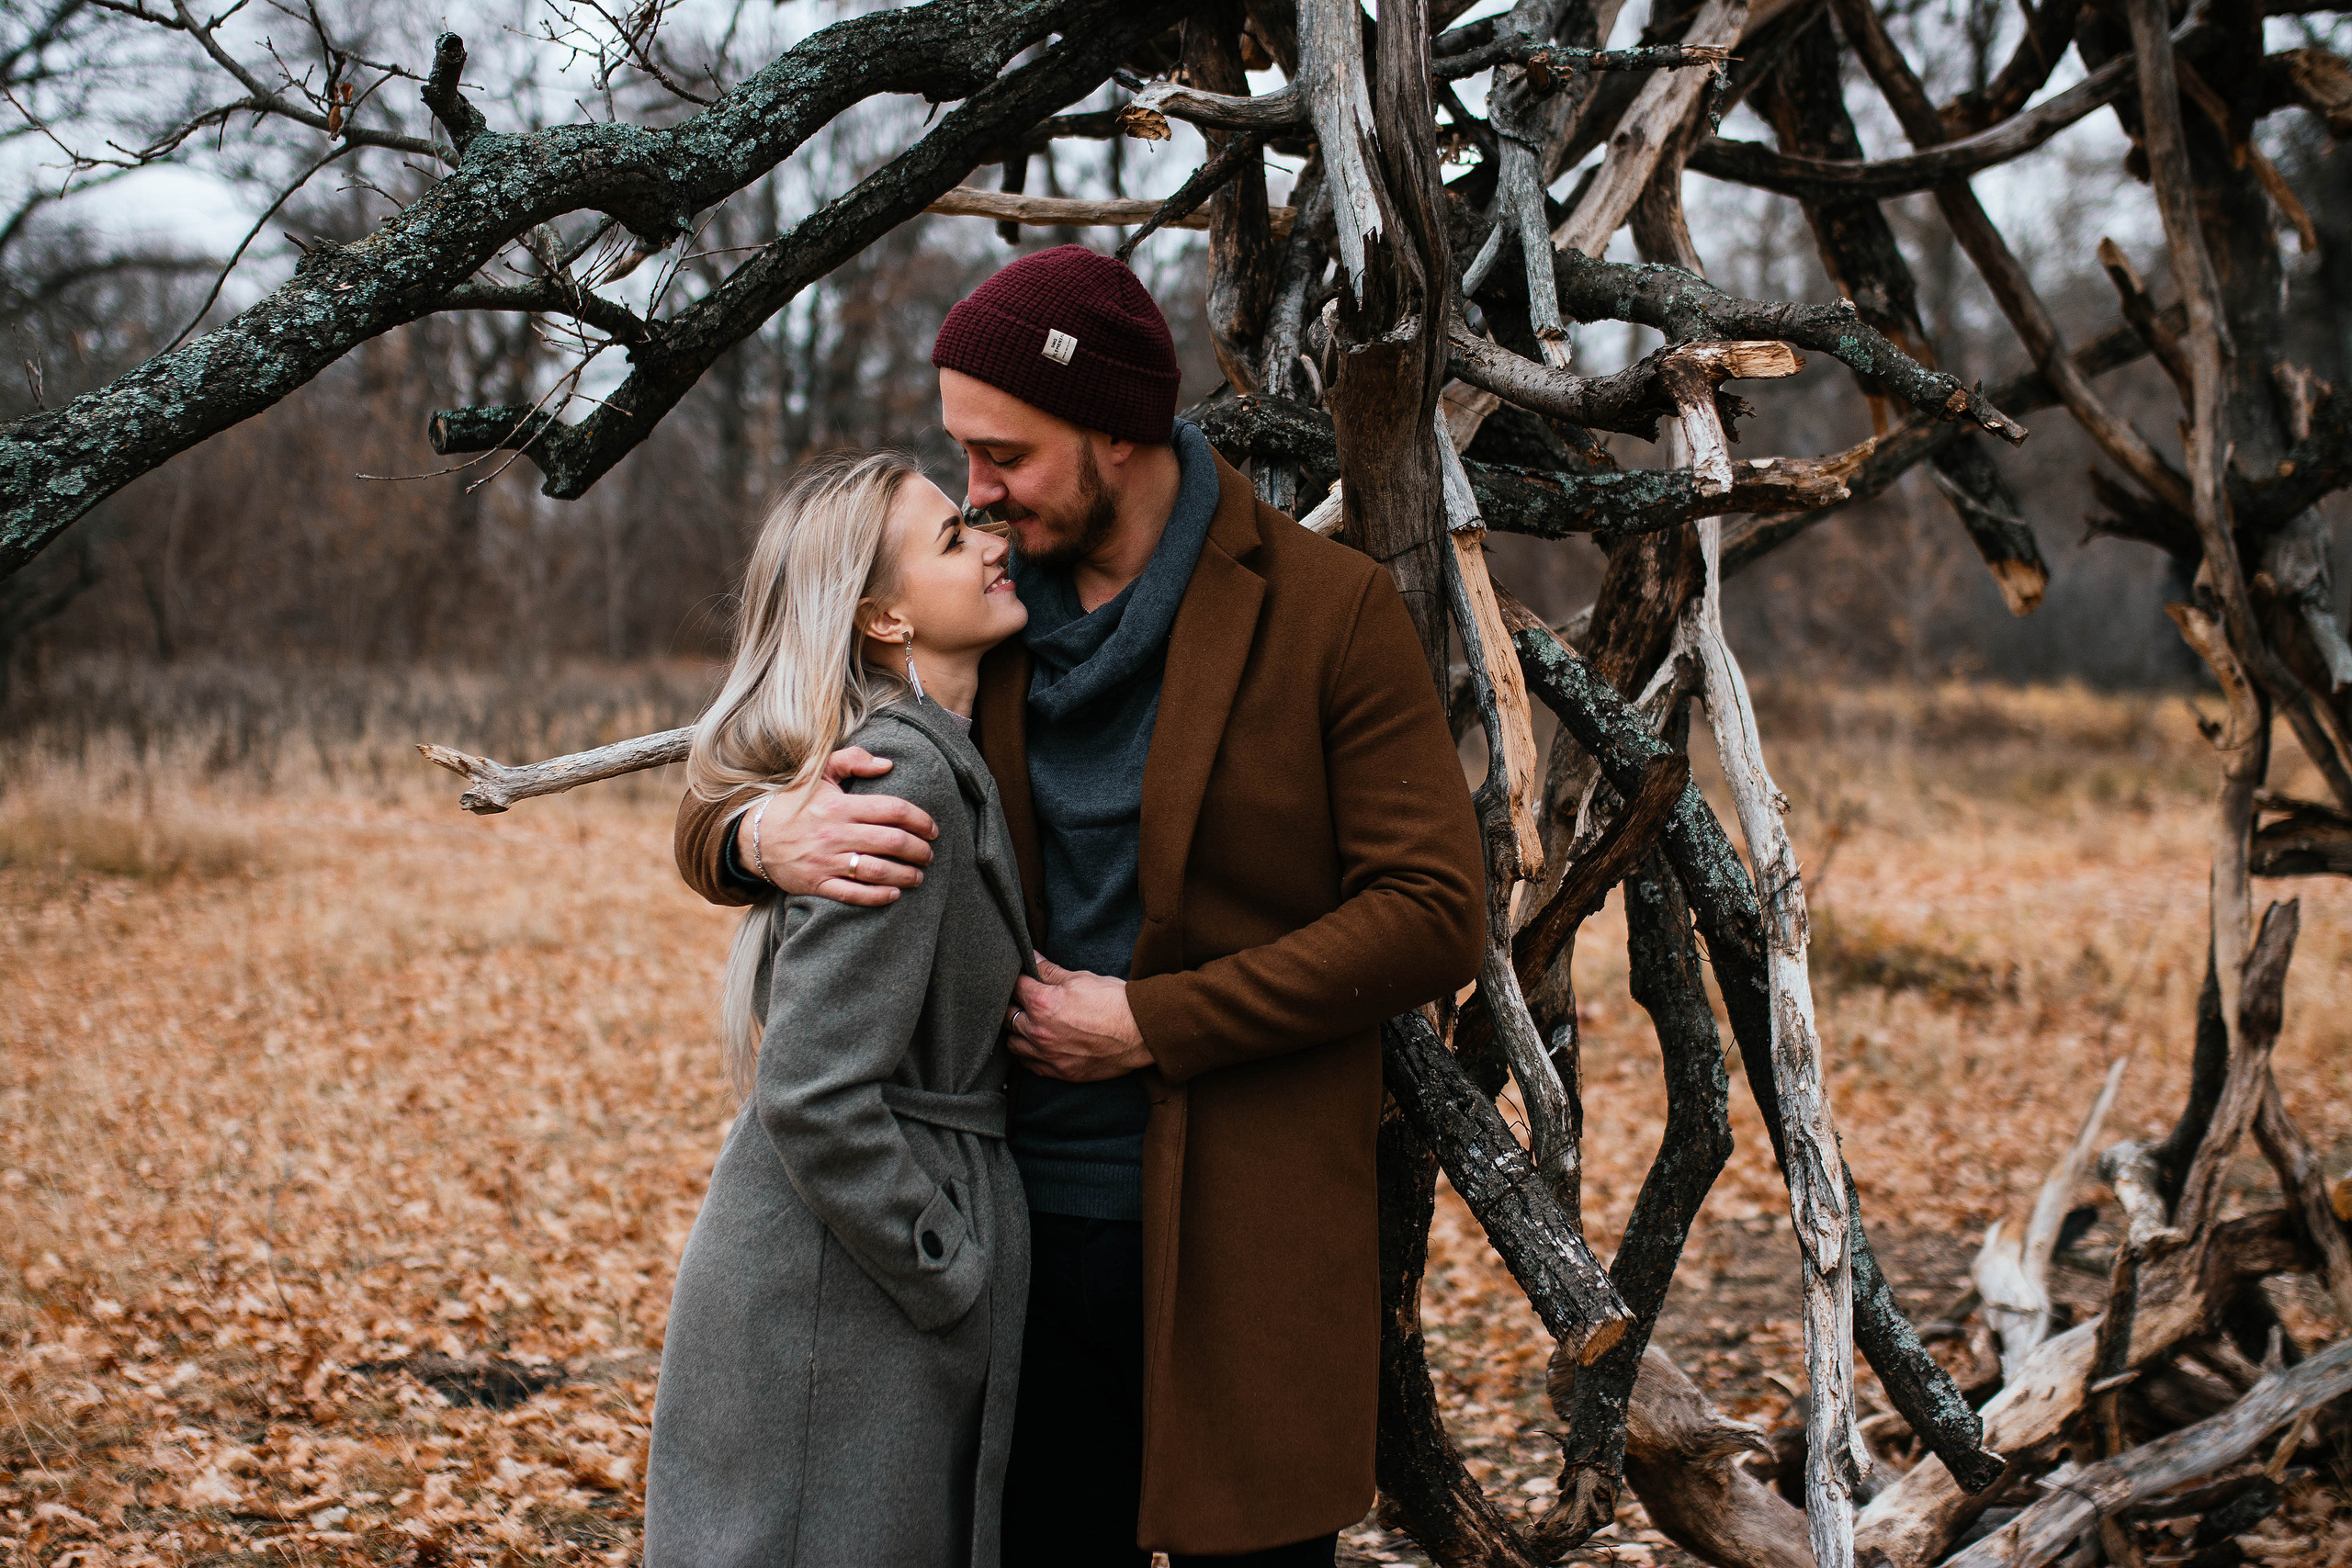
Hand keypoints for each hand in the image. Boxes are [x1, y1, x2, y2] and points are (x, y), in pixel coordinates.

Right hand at [736, 747, 937, 906]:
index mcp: (839, 805)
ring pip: (876, 870)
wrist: (753, 835)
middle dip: (919, 850)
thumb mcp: (818, 773)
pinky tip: (894, 895)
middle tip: (929, 854)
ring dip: (905, 875)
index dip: (920, 820)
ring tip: (919, 876)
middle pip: (891, 842)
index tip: (932, 828)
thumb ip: (853, 761)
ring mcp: (826, 861)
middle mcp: (835, 833)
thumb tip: (888, 764)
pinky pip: (853, 894)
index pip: (893, 810)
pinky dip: (877, 896)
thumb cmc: (793, 803)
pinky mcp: (816, 884)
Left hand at [1006, 956, 1151, 1081]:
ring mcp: (1048, 1055)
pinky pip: (1030, 1065)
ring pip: (1013, 1044)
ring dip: (1016, 1032)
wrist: (1140, 1032)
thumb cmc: (1113, 1002)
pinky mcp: (1060, 1072)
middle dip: (1011, 1005)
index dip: (1016, 979)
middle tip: (1021, 999)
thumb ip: (1049, 970)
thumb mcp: (1080, 978)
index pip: (1014, 987)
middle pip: (1007, 1017)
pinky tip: (1035, 1045)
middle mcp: (1038, 1032)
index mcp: (1042, 1003)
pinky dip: (1028, 1054)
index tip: (1020, 978)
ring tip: (1026, 1023)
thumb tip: (1031, 957)